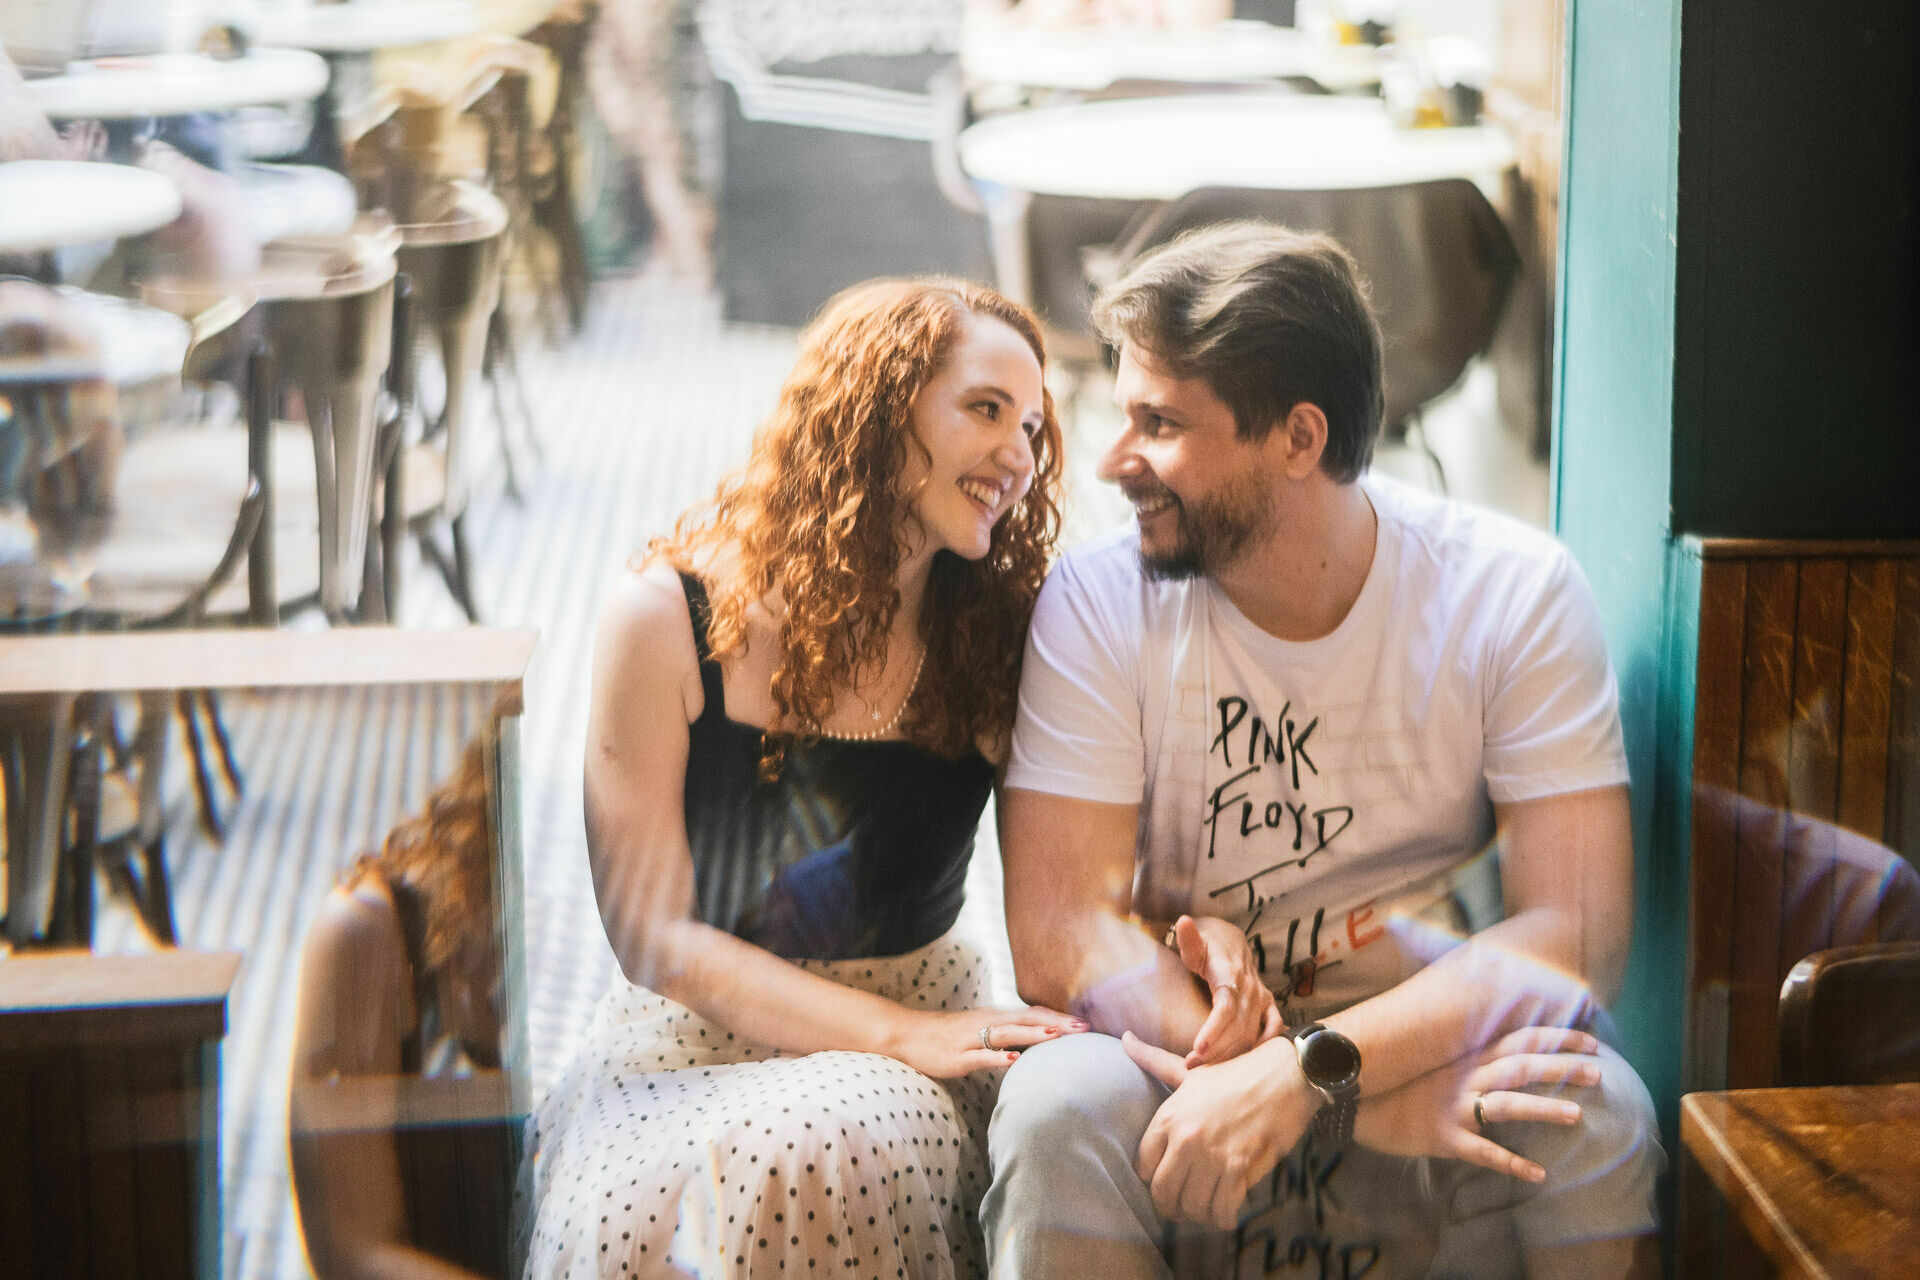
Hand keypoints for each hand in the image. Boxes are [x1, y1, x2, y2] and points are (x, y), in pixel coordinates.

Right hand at [886, 1006, 1084, 1078]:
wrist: (909, 1034)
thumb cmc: (949, 1034)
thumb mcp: (981, 1029)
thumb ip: (1007, 1033)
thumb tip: (1036, 1040)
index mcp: (996, 1017)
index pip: (1033, 1013)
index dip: (1059, 1017)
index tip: (1086, 1023)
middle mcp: (987, 1022)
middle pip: (1027, 1019)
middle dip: (1056, 1024)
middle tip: (1084, 1028)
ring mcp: (972, 1039)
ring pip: (1007, 1034)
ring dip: (1032, 1034)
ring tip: (1056, 1036)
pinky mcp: (958, 1056)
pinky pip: (981, 1056)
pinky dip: (999, 1057)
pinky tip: (1015, 1060)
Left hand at [1122, 1031, 1312, 1229]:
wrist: (1283, 1075)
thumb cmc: (1236, 1074)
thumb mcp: (1189, 1071)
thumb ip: (1153, 1061)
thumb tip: (1125, 1039)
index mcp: (1168, 1117)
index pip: (1143, 1166)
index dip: (1153, 1179)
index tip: (1165, 1182)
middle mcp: (1184, 1138)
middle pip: (1163, 1192)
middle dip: (1171, 1207)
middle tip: (1182, 1209)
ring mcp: (1211, 1154)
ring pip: (1193, 1206)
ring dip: (1199, 1215)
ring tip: (1205, 1212)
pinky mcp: (1239, 1168)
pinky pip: (1222, 1209)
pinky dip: (1223, 1218)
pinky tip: (1226, 1214)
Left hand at [1170, 914, 1281, 1066]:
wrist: (1229, 939)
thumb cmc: (1206, 945)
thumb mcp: (1194, 942)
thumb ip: (1188, 938)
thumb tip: (1182, 921)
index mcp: (1231, 973)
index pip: (1225, 1006)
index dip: (1213, 1029)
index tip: (1196, 1048)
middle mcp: (1250, 987)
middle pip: (1238, 1026)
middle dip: (1216, 1050)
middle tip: (1190, 1066)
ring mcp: (1261, 997)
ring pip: (1252, 1033)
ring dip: (1231, 1053)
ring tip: (1205, 1069)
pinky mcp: (1268, 1005)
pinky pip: (1272, 1030)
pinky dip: (1262, 1047)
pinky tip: (1246, 1063)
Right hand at [1352, 1027, 1601, 1181]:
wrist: (1351, 1099)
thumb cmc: (1392, 1078)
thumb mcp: (1428, 1053)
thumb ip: (1461, 1047)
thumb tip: (1493, 1037)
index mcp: (1464, 1055)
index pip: (1518, 1040)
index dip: (1555, 1039)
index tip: (1590, 1042)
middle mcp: (1464, 1076)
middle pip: (1520, 1067)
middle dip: (1561, 1068)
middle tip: (1599, 1073)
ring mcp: (1454, 1106)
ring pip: (1505, 1104)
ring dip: (1542, 1109)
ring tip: (1577, 1115)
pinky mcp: (1442, 1137)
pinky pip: (1481, 1151)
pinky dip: (1510, 1164)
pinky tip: (1538, 1174)